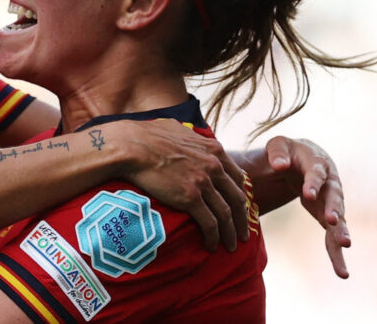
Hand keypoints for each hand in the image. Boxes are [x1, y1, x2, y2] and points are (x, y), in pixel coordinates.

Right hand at [117, 119, 248, 252]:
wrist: (132, 145)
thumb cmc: (148, 135)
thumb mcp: (179, 130)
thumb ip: (191, 137)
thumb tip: (188, 137)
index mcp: (214, 150)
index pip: (237, 176)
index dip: (240, 194)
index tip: (240, 207)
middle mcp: (214, 166)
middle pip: (237, 198)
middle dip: (242, 218)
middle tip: (243, 233)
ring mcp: (203, 182)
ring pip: (226, 214)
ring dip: (231, 233)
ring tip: (231, 246)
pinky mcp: (190, 198)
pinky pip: (209, 223)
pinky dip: (213, 237)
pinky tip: (212, 246)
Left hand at [258, 136, 350, 278]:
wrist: (301, 160)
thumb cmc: (287, 152)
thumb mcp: (278, 145)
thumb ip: (277, 153)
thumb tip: (279, 165)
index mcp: (318, 162)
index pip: (316, 172)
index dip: (313, 183)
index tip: (308, 195)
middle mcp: (331, 182)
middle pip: (334, 196)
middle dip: (333, 208)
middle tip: (331, 220)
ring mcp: (332, 201)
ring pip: (339, 218)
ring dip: (340, 231)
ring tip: (344, 244)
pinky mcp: (329, 217)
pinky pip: (333, 236)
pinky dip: (337, 254)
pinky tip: (342, 272)